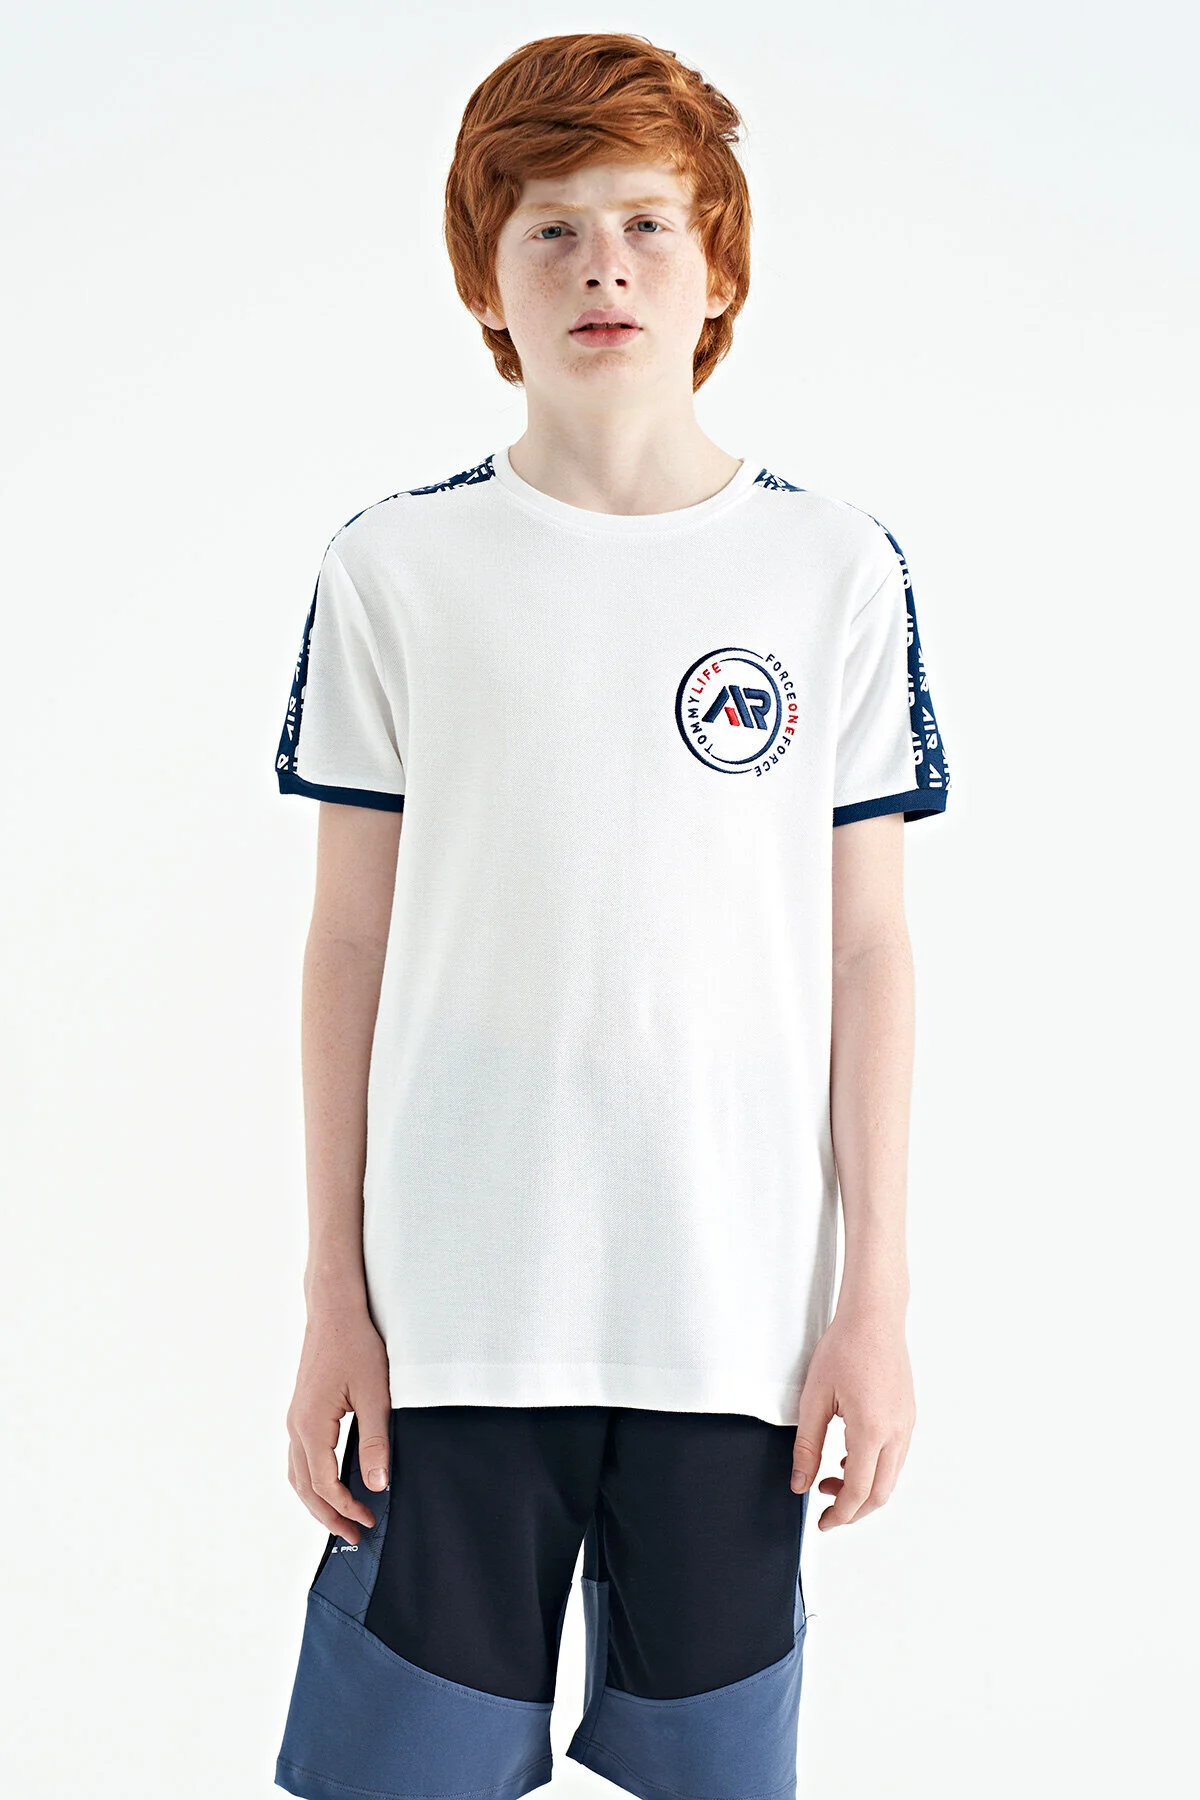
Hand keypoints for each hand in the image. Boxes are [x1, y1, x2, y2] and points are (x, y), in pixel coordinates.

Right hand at [286, 1300, 391, 1545]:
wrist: (335, 1310)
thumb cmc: (356, 1345)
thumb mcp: (375, 1394)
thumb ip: (376, 1441)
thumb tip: (377, 1484)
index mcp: (311, 1426)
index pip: (325, 1485)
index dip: (347, 1508)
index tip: (369, 1522)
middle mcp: (296, 1426)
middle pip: (304, 1488)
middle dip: (328, 1516)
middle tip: (354, 1535)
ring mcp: (295, 1418)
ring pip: (297, 1474)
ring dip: (317, 1502)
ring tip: (342, 1518)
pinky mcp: (301, 1411)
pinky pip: (299, 1457)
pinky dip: (311, 1480)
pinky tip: (331, 1483)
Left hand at [788, 1308, 914, 1527]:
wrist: (874, 1317)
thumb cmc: (843, 1349)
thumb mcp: (814, 1399)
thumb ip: (806, 1446)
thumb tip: (800, 1484)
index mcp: (872, 1431)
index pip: (859, 1492)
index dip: (839, 1514)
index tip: (822, 1522)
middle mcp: (896, 1432)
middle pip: (881, 1493)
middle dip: (854, 1510)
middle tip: (826, 1510)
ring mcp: (907, 1424)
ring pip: (891, 1477)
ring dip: (864, 1490)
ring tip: (831, 1479)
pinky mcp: (908, 1415)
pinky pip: (895, 1456)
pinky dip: (874, 1469)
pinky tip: (848, 1458)